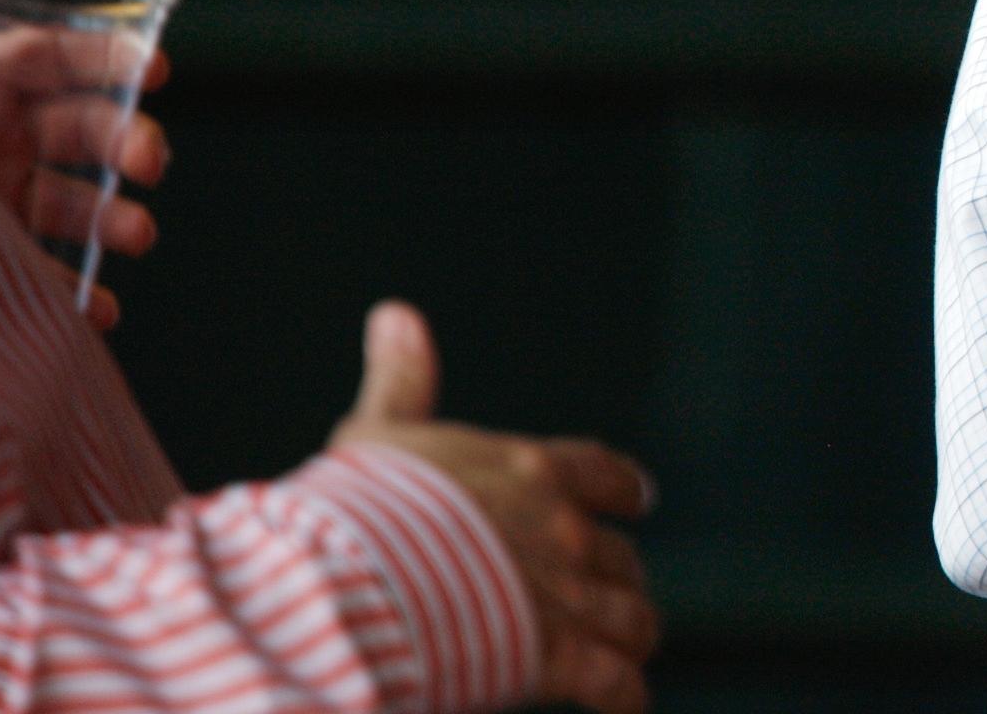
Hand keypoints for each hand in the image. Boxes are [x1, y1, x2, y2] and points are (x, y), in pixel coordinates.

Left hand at [0, 22, 168, 327]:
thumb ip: (9, 98)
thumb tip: (106, 95)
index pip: (41, 57)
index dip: (103, 55)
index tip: (158, 71)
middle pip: (74, 126)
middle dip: (126, 141)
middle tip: (152, 164)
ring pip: (67, 199)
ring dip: (112, 216)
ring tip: (139, 235)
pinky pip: (39, 268)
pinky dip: (73, 288)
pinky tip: (96, 308)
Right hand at [330, 301, 660, 713]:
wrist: (346, 585)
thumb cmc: (351, 507)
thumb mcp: (377, 435)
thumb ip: (402, 378)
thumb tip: (395, 312)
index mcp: (530, 472)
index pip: (602, 474)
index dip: (624, 490)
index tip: (640, 499)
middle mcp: (564, 531)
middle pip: (620, 556)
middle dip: (619, 576)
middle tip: (617, 594)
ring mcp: (566, 595)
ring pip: (632, 617)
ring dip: (633, 634)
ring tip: (631, 651)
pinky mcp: (557, 658)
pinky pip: (616, 683)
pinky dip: (625, 696)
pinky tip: (627, 705)